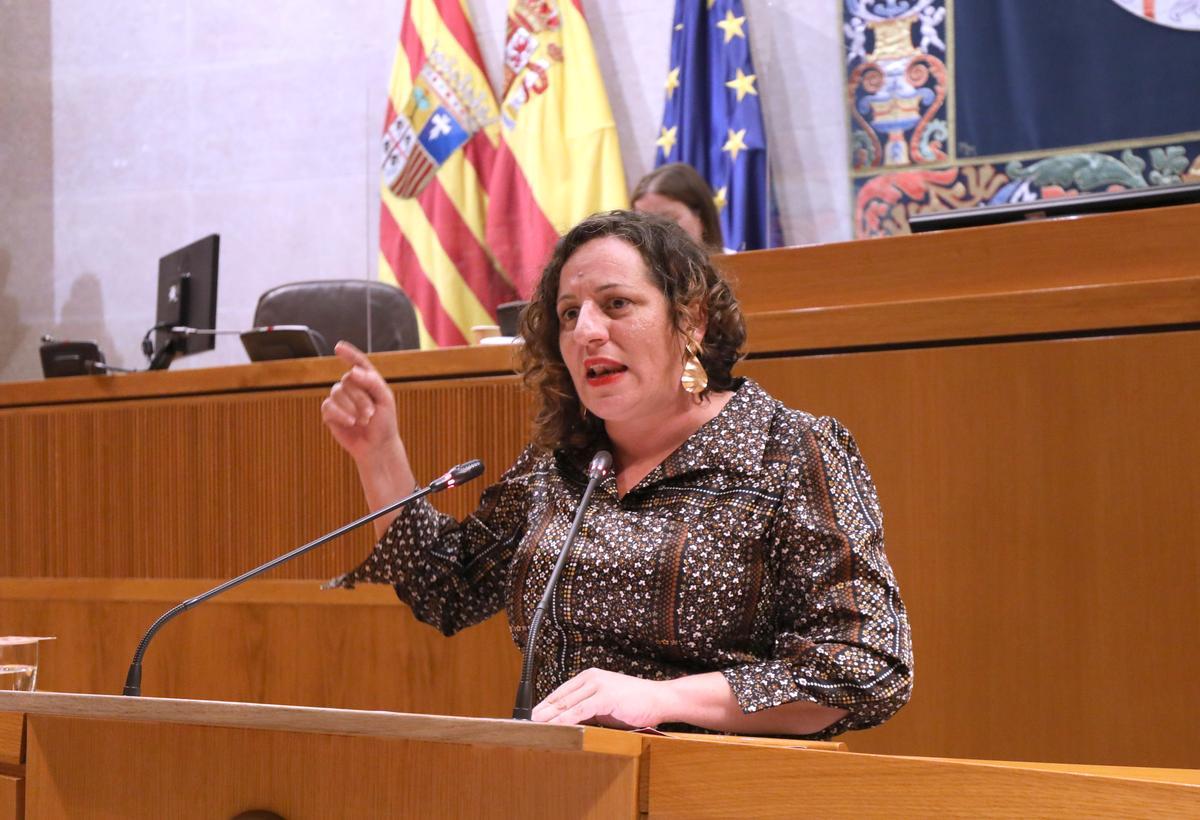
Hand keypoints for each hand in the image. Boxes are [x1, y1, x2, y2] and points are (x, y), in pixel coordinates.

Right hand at [320, 341, 400, 463]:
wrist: (376, 446)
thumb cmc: (384, 422)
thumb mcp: (385, 400)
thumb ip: (372, 382)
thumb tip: (352, 371)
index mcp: (367, 381)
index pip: (358, 363)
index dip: (349, 354)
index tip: (339, 348)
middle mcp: (351, 387)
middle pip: (348, 380)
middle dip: (360, 398)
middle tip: (371, 414)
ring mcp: (339, 399)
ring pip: (337, 392)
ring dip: (351, 407)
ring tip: (363, 420)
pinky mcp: (329, 413)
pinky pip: (328, 406)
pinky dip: (340, 414)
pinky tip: (350, 422)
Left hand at [531, 668, 670, 728]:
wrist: (659, 699)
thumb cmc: (635, 703)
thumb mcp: (606, 705)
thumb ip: (588, 710)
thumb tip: (567, 722)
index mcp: (590, 677)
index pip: (561, 692)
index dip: (545, 705)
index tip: (532, 717)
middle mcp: (591, 678)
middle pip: (560, 697)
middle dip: (543, 712)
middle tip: (526, 724)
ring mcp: (598, 686)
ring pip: (567, 704)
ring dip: (550, 717)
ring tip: (536, 728)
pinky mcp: (605, 697)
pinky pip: (580, 711)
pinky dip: (566, 720)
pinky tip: (556, 727)